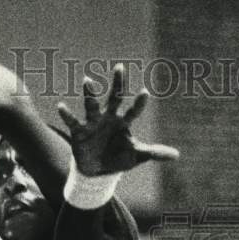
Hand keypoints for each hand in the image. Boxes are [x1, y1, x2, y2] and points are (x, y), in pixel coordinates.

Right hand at [57, 64, 178, 175]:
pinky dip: (67, 114)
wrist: (98, 172)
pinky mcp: (79, 131)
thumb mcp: (137, 156)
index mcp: (124, 121)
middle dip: (117, 84)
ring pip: (92, 105)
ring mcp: (93, 123)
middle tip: (120, 67)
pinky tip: (61, 106)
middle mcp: (109, 117)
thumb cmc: (119, 158)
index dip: (139, 103)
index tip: (145, 92)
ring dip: (90, 94)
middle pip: (114, 98)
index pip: (134, 110)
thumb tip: (177, 156)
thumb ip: (155, 153)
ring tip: (87, 80)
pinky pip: (72, 121)